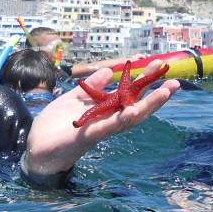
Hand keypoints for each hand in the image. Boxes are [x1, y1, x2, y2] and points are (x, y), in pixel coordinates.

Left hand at [23, 60, 178, 178]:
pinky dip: (119, 120)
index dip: (144, 81)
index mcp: (104, 110)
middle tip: (175, 82)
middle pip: (136, 105)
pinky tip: (132, 112)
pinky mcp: (87, 136)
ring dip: (148, 106)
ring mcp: (99, 129)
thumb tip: (108, 71)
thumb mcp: (74, 99)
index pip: (129, 94)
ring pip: (128, 118)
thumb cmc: (56, 125)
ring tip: (164, 93)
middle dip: (156, 95)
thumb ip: (91, 87)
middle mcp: (106, 120)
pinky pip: (107, 128)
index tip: (158, 65)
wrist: (37, 146)